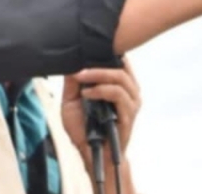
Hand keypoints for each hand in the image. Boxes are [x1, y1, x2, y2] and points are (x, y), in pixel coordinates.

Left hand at [61, 60, 140, 193]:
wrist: (90, 154)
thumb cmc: (84, 128)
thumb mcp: (72, 100)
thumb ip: (73, 82)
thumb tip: (71, 62)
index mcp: (119, 85)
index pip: (120, 61)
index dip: (107, 51)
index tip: (88, 48)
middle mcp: (129, 92)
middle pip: (121, 66)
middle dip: (98, 63)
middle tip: (79, 67)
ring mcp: (131, 104)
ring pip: (121, 78)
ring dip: (99, 75)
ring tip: (81, 78)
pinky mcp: (128, 116)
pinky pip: (118, 96)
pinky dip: (102, 91)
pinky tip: (87, 94)